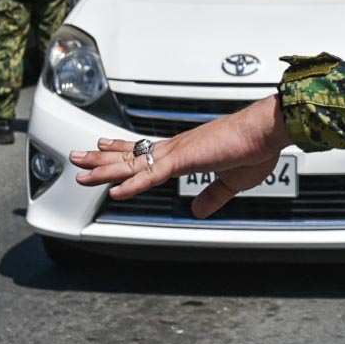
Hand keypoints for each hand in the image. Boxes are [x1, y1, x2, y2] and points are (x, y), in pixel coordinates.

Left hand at [70, 96, 292, 217]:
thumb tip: (197, 211)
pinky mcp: (185, 159)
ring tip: (80, 170)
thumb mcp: (232, 182)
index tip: (103, 145)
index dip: (123, 150)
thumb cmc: (256, 150)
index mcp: (187, 150)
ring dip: (105, 169)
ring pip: (134, 163)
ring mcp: (178, 151)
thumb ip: (212, 196)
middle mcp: (176, 147)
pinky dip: (132, 184)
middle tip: (77, 157)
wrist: (268, 132)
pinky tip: (115, 192)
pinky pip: (152, 175)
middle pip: (131, 154)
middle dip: (102, 158)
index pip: (147, 150)